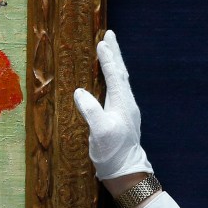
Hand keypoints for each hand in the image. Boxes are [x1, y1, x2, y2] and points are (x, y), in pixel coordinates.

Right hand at [73, 30, 152, 179]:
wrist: (127, 173)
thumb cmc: (112, 154)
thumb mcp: (99, 132)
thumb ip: (91, 111)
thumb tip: (80, 92)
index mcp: (122, 104)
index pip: (115, 75)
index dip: (108, 59)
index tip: (102, 42)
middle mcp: (127, 103)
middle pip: (121, 73)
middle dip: (115, 54)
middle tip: (110, 34)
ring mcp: (126, 110)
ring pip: (121, 80)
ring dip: (115, 63)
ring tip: (110, 50)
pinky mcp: (123, 117)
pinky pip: (118, 89)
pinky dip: (114, 76)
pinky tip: (110, 79)